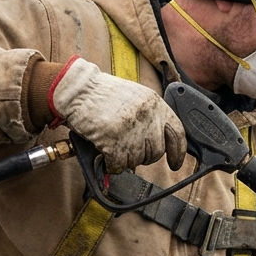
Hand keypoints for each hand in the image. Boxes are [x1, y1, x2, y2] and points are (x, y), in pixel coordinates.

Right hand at [49, 57, 185, 172]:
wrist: (77, 89)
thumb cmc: (102, 93)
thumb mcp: (136, 97)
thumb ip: (151, 115)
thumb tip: (159, 139)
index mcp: (155, 104)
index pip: (177, 133)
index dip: (178, 152)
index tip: (175, 163)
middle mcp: (147, 116)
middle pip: (156, 151)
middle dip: (144, 155)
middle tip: (129, 149)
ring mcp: (131, 129)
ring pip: (138, 160)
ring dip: (125, 158)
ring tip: (114, 145)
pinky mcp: (114, 141)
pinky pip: (120, 165)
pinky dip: (112, 165)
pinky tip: (106, 156)